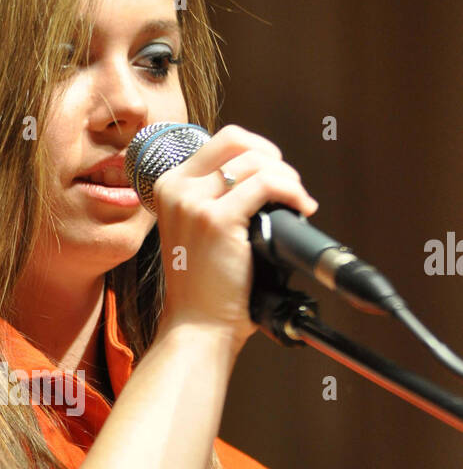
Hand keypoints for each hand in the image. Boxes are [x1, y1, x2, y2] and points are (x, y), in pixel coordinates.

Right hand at [153, 124, 317, 355]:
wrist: (197, 327)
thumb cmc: (204, 288)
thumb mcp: (196, 230)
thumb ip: (215, 198)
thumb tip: (262, 175)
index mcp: (168, 187)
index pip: (222, 143)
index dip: (257, 152)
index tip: (274, 176)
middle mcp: (176, 189)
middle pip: (237, 141)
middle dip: (273, 158)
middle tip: (288, 187)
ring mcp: (193, 203)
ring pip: (256, 161)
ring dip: (288, 178)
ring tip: (297, 202)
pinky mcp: (215, 220)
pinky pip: (267, 184)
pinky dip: (292, 191)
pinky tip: (300, 209)